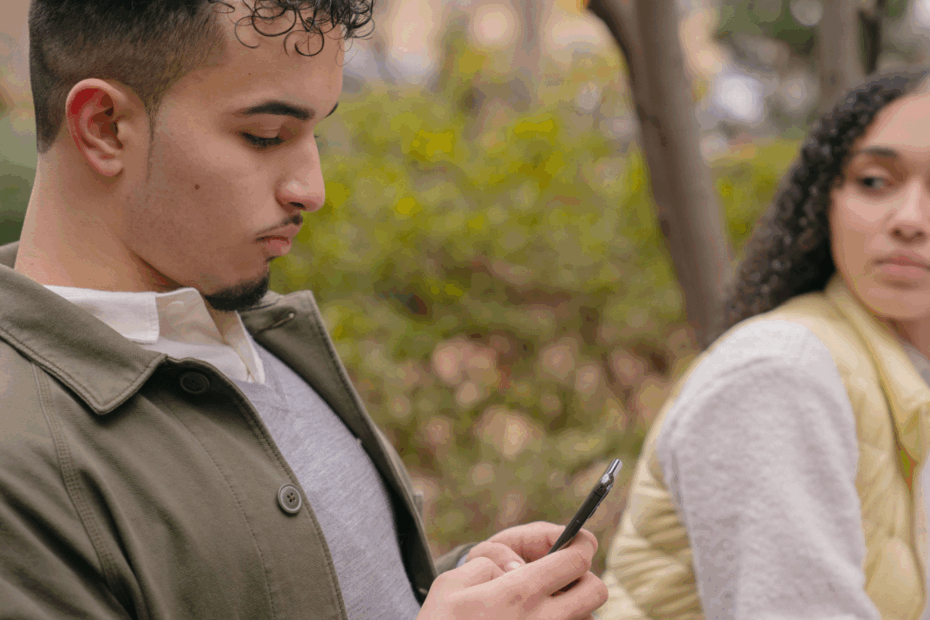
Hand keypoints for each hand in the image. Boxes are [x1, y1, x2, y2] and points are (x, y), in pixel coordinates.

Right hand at [416, 525, 606, 619]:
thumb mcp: (450, 585)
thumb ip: (488, 564)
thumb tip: (514, 567)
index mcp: (520, 593)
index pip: (576, 560)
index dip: (581, 544)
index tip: (578, 541)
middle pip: (596, 590)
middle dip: (584, 576)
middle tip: (561, 576)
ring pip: (587, 618)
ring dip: (574, 608)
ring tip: (542, 607)